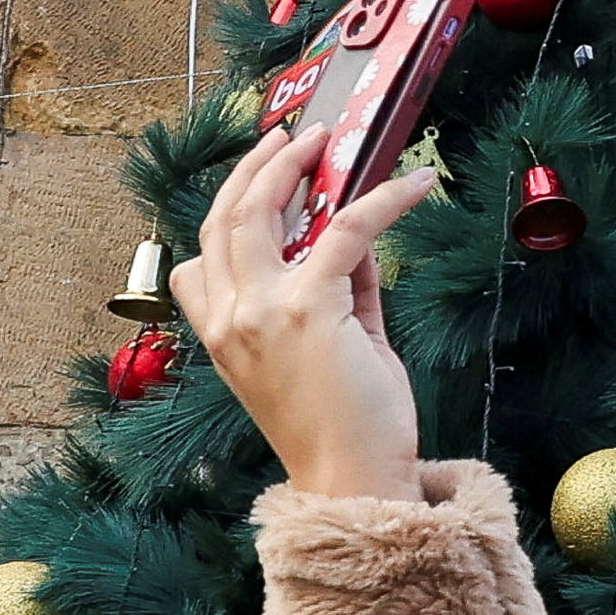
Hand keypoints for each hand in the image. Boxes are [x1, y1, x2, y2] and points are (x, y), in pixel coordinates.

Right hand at [173, 123, 448, 504]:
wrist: (353, 476)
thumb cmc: (345, 423)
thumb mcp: (332, 348)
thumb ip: (338, 293)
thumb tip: (354, 239)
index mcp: (223, 335)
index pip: (199, 262)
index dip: (227, 211)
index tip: (260, 177)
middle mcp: (230, 319)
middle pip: (222, 221)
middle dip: (255, 170)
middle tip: (291, 138)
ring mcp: (261, 313)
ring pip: (258, 213)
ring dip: (291, 167)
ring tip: (325, 139)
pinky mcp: (308, 309)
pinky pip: (345, 231)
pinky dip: (384, 200)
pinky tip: (417, 184)